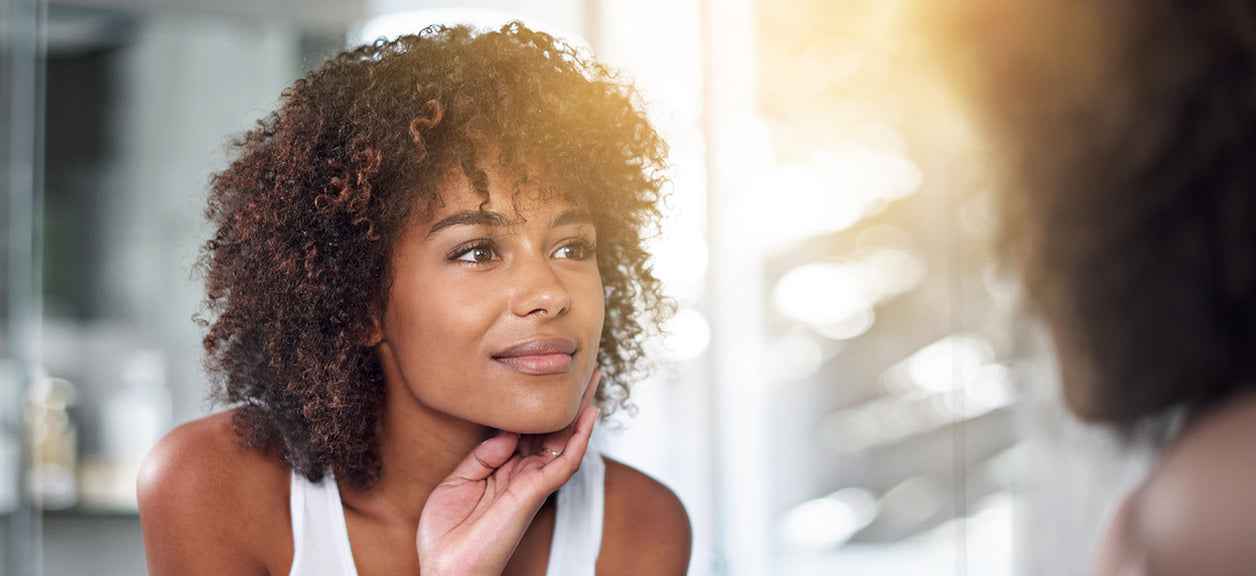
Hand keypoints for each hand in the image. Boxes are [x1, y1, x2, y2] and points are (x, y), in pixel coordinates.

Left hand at [416, 370, 600, 575]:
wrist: (445, 568)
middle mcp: (523, 475)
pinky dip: (579, 437)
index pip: (528, 431)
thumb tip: (508, 431)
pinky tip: (588, 414)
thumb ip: (484, 455)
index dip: (538, 405)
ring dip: (580, 410)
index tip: (544, 376)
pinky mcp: (534, 493)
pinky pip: (564, 462)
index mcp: (504, 471)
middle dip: (567, 401)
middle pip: (552, 430)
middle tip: (582, 369)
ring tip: (593, 379)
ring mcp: (531, 483)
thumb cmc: (447, 533)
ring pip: (565, 441)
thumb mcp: (458, 481)